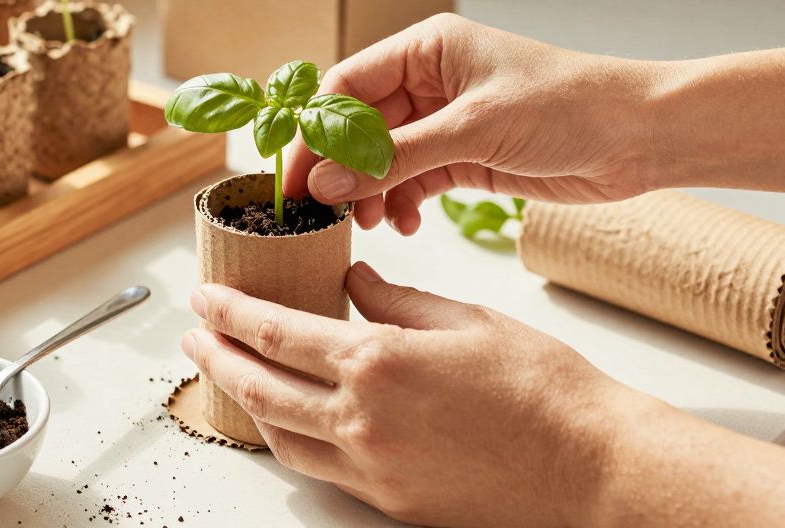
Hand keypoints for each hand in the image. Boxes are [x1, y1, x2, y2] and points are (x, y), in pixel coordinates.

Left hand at [181, 262, 625, 526]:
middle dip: (216, 357)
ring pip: (281, 436)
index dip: (229, 313)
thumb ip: (396, 300)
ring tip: (234, 374)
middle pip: (259, 386)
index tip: (203, 298)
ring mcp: (372, 468)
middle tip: (194, 337)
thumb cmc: (543, 389)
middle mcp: (362, 419)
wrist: (590, 467)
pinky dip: (293, 440)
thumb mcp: (465, 320)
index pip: (276, 332)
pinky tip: (292, 421)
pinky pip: (320, 469)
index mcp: (378, 361)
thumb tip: (357, 283)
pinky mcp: (390, 501)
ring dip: (247, 401)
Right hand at [285, 13, 658, 233]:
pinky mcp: (467, 157)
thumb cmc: (568, 107)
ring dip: (370, 192)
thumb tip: (328, 186)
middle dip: (340, 170)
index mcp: (426, 49)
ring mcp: (447, 121)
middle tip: (321, 213)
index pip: (346, 87)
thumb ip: (396, 159)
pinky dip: (403, 203)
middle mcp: (430, 81)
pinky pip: (414, 180)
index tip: (294, 180)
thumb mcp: (473, 130)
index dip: (314, 134)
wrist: (641, 136)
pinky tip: (405, 225)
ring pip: (383, 159)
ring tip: (368, 225)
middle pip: (359, 126)